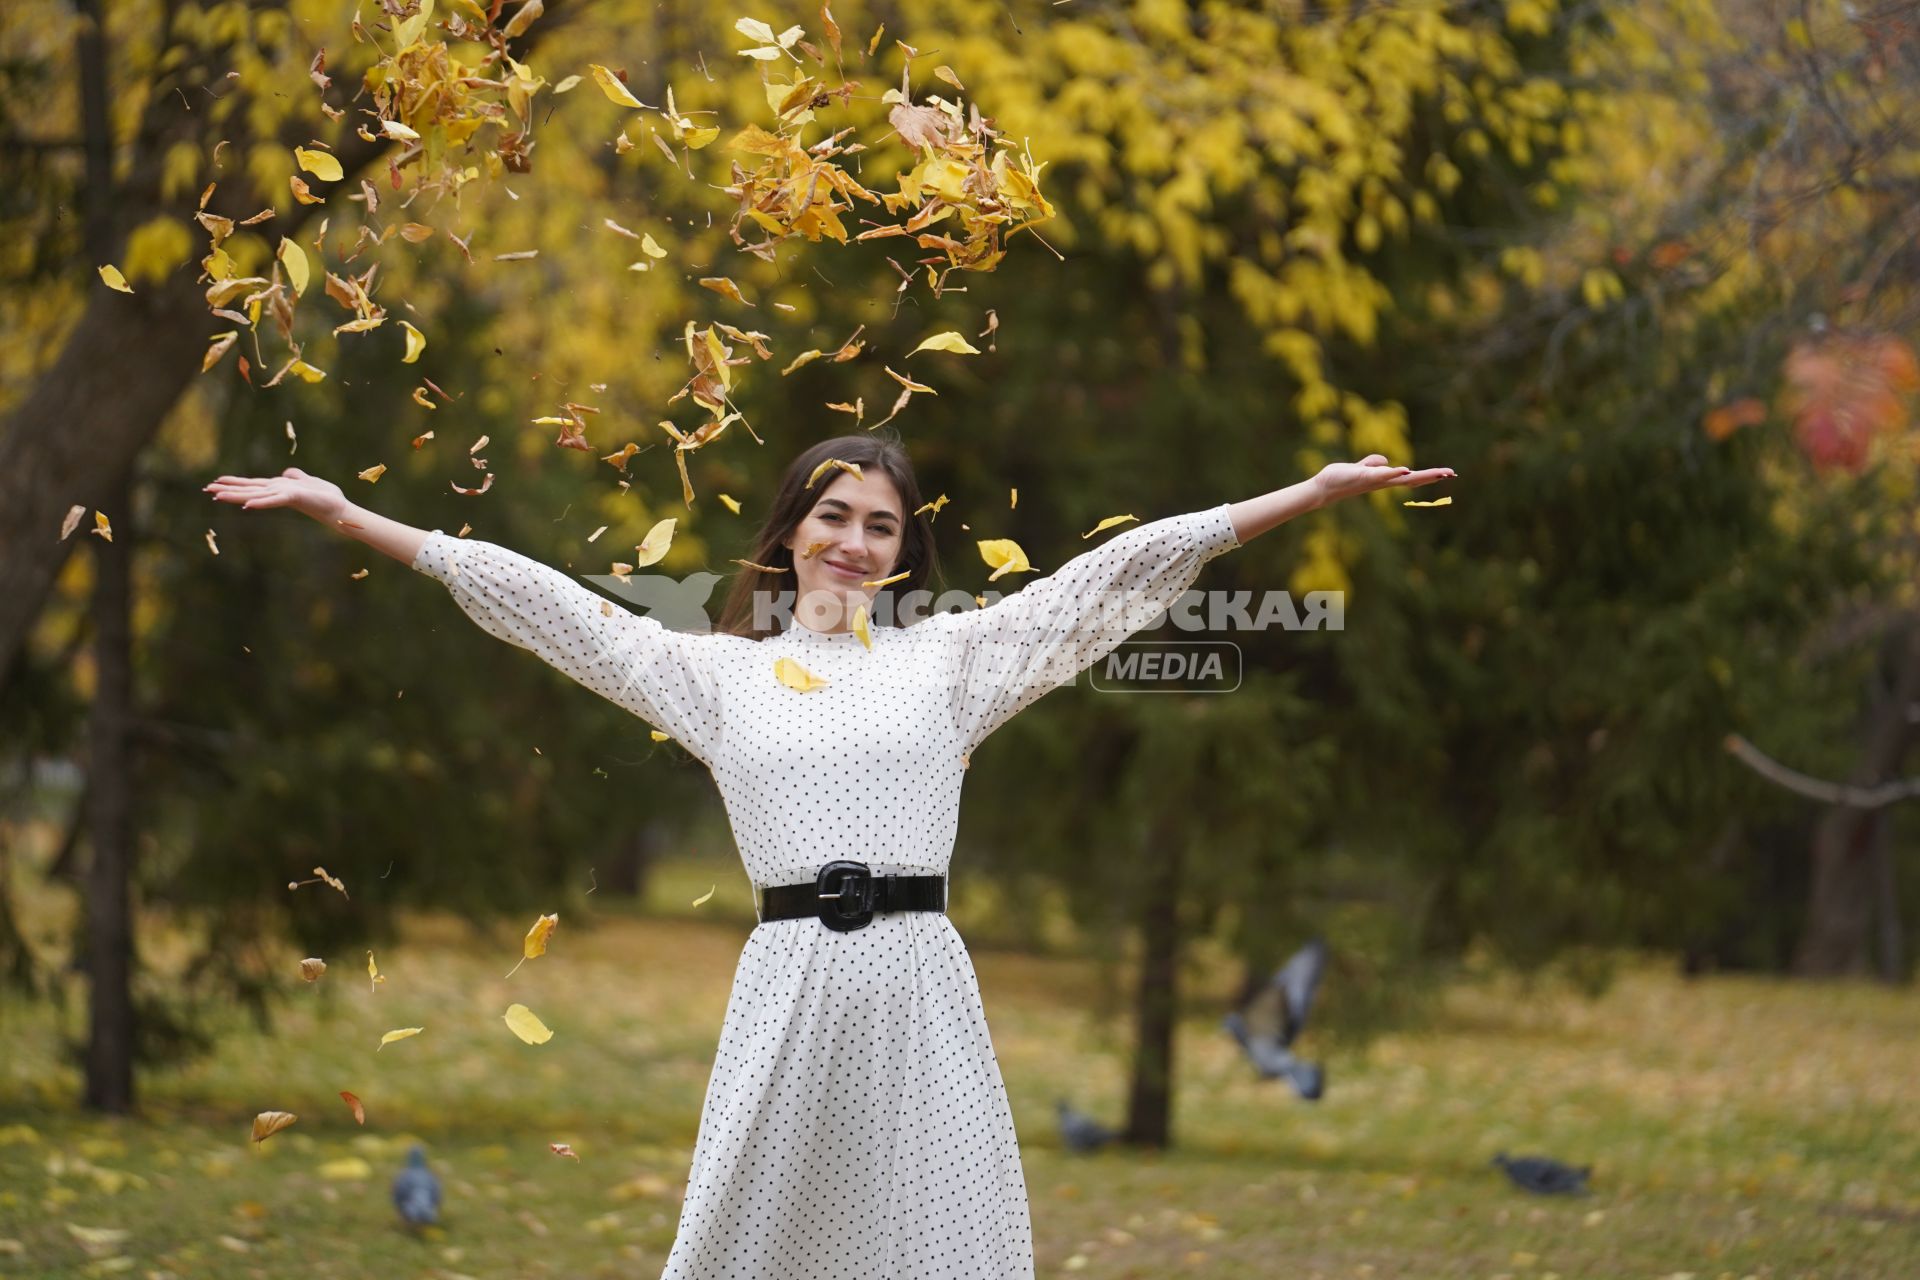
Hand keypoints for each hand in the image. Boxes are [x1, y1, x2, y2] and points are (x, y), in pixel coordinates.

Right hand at [203, 467, 348, 524]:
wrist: (340, 509)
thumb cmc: (326, 497)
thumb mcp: (308, 481)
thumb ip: (296, 476)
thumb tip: (286, 473)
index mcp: (279, 487)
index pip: (253, 484)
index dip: (235, 483)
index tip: (216, 481)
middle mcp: (277, 492)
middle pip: (249, 489)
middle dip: (228, 489)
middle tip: (207, 489)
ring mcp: (284, 495)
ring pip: (256, 494)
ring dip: (237, 495)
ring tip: (217, 495)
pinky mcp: (293, 498)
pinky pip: (273, 499)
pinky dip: (261, 501)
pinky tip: (247, 505)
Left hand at [1311, 454, 1455, 505]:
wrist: (1323, 488)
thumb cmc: (1341, 479)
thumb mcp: (1361, 468)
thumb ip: (1373, 464)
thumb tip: (1384, 461)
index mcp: (1384, 479)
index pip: (1411, 477)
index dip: (1428, 475)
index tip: (1448, 473)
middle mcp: (1382, 482)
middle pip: (1412, 479)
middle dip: (1432, 476)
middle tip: (1452, 474)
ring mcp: (1374, 481)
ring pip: (1400, 478)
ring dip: (1418, 475)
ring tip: (1437, 473)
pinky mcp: (1363, 476)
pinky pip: (1381, 475)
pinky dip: (1393, 472)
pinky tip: (1405, 469)